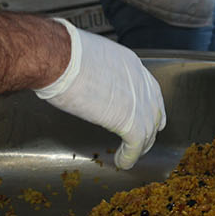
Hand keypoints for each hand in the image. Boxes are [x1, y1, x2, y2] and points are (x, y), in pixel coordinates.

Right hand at [34, 20, 166, 169]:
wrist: (60, 59)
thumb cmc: (63, 53)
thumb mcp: (89, 56)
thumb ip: (96, 69)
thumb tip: (84, 76)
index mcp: (131, 64)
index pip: (148, 88)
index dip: (148, 104)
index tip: (146, 114)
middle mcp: (141, 82)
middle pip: (154, 109)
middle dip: (149, 126)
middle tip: (141, 140)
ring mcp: (139, 101)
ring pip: (149, 129)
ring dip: (141, 145)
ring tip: (132, 155)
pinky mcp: (130, 120)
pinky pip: (137, 143)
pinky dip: (131, 155)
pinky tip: (124, 162)